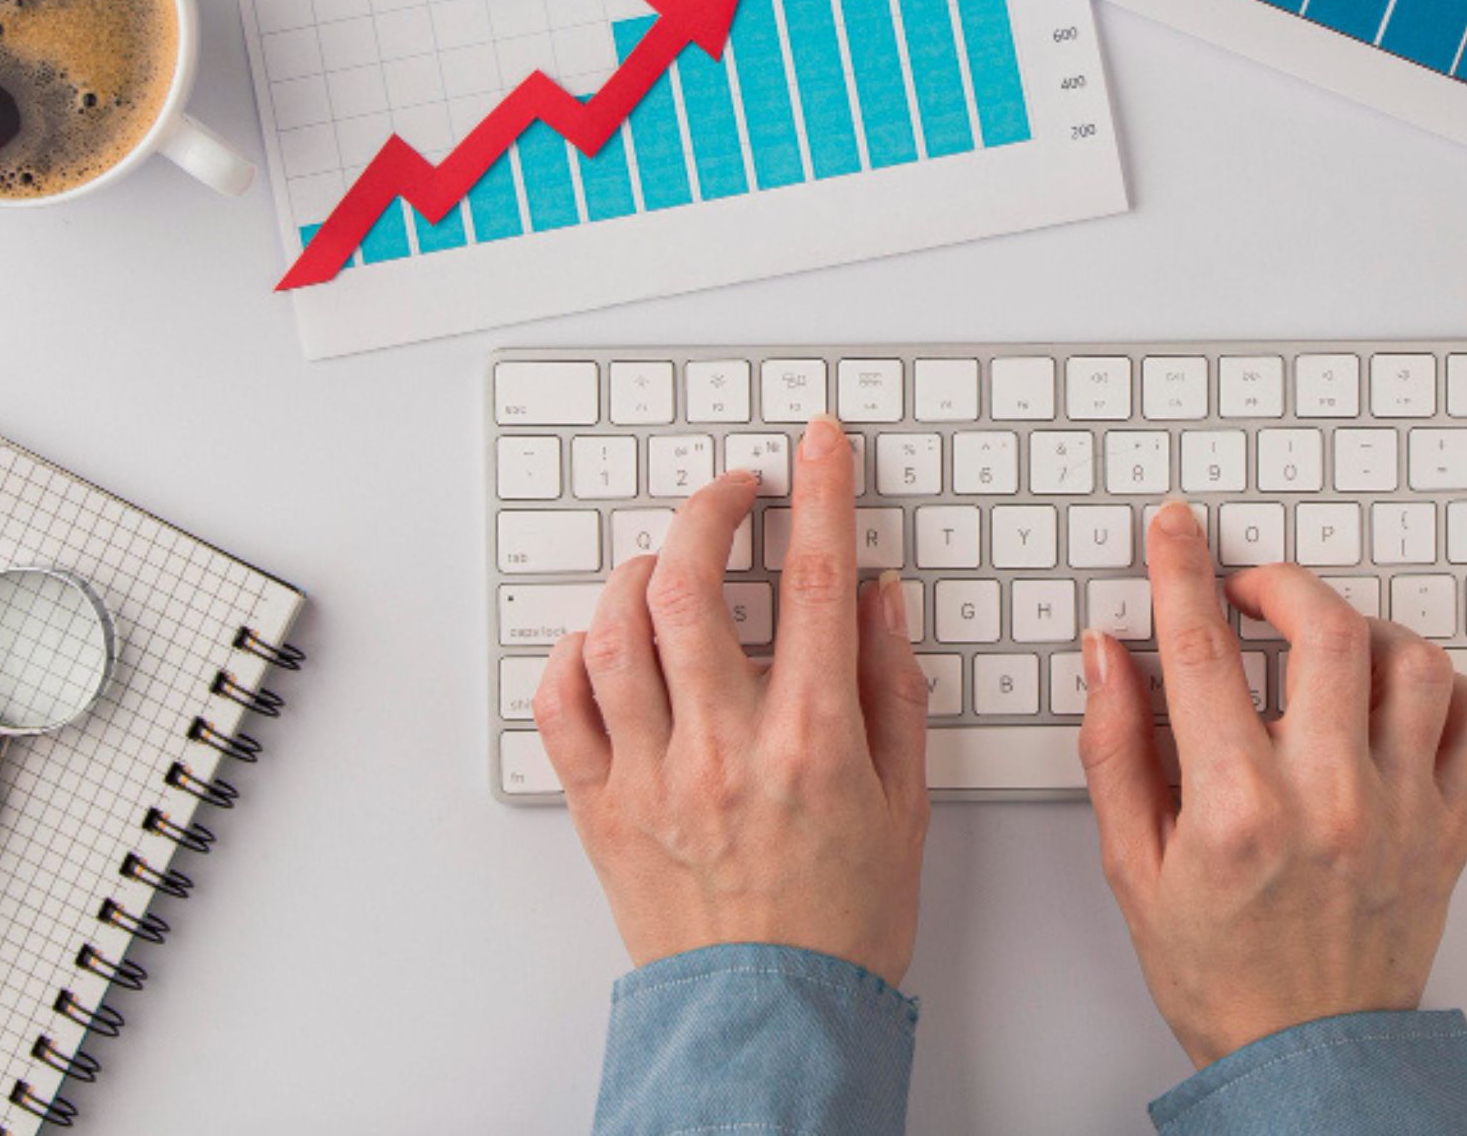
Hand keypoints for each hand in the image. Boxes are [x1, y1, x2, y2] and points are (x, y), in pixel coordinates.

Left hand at [533, 414, 929, 983]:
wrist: (771, 1020)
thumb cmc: (842, 922)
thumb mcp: (905, 800)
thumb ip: (891, 687)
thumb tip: (874, 597)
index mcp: (811, 741)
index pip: (813, 581)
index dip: (818, 492)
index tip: (814, 446)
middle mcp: (725, 748)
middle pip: (693, 583)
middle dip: (712, 509)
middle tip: (734, 490)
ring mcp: (653, 777)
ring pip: (617, 632)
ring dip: (642, 574)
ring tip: (671, 563)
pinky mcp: (601, 808)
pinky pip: (561, 707)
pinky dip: (575, 656)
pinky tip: (608, 644)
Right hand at [1078, 501, 1466, 1067]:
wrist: (1308, 1061)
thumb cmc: (1220, 974)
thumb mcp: (1134, 868)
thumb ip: (1116, 751)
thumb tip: (1108, 657)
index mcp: (1238, 810)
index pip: (1205, 648)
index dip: (1183, 568)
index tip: (1178, 530)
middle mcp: (1328, 799)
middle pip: (1323, 626)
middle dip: (1278, 580)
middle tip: (1249, 587)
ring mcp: (1402, 810)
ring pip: (1411, 660)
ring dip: (1363, 629)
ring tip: (1324, 645)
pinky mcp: (1450, 827)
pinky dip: (1446, 687)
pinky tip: (1397, 697)